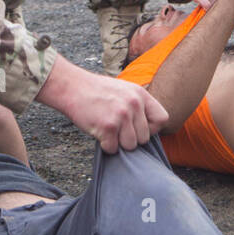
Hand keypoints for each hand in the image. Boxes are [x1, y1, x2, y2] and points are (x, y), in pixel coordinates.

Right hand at [35, 56, 167, 153]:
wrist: (71, 86)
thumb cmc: (96, 91)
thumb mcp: (124, 90)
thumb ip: (138, 106)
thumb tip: (149, 130)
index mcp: (140, 94)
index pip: (162, 119)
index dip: (152, 128)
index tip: (138, 127)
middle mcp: (134, 104)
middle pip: (144, 138)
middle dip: (130, 138)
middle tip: (115, 128)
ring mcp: (121, 115)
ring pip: (130, 146)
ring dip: (117, 143)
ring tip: (107, 129)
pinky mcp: (108, 126)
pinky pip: (112, 148)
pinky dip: (104, 145)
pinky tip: (97, 131)